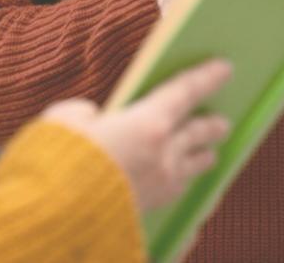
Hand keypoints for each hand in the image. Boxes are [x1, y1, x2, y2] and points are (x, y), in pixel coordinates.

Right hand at [42, 59, 231, 210]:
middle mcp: (163, 154)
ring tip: (209, 156)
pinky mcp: (148, 210)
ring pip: (191, 168)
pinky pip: (174, 193)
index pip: (185, 92)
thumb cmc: (60, 158)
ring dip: (202, 158)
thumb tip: (93, 118)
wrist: (58, 214)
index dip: (206, 77)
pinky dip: (181, 184)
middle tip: (223, 123)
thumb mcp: (66, 118)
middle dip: (211, 126)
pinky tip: (178, 186)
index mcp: (148, 122)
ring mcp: (159, 185)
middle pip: (197, 134)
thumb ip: (85, 113)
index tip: (225, 68)